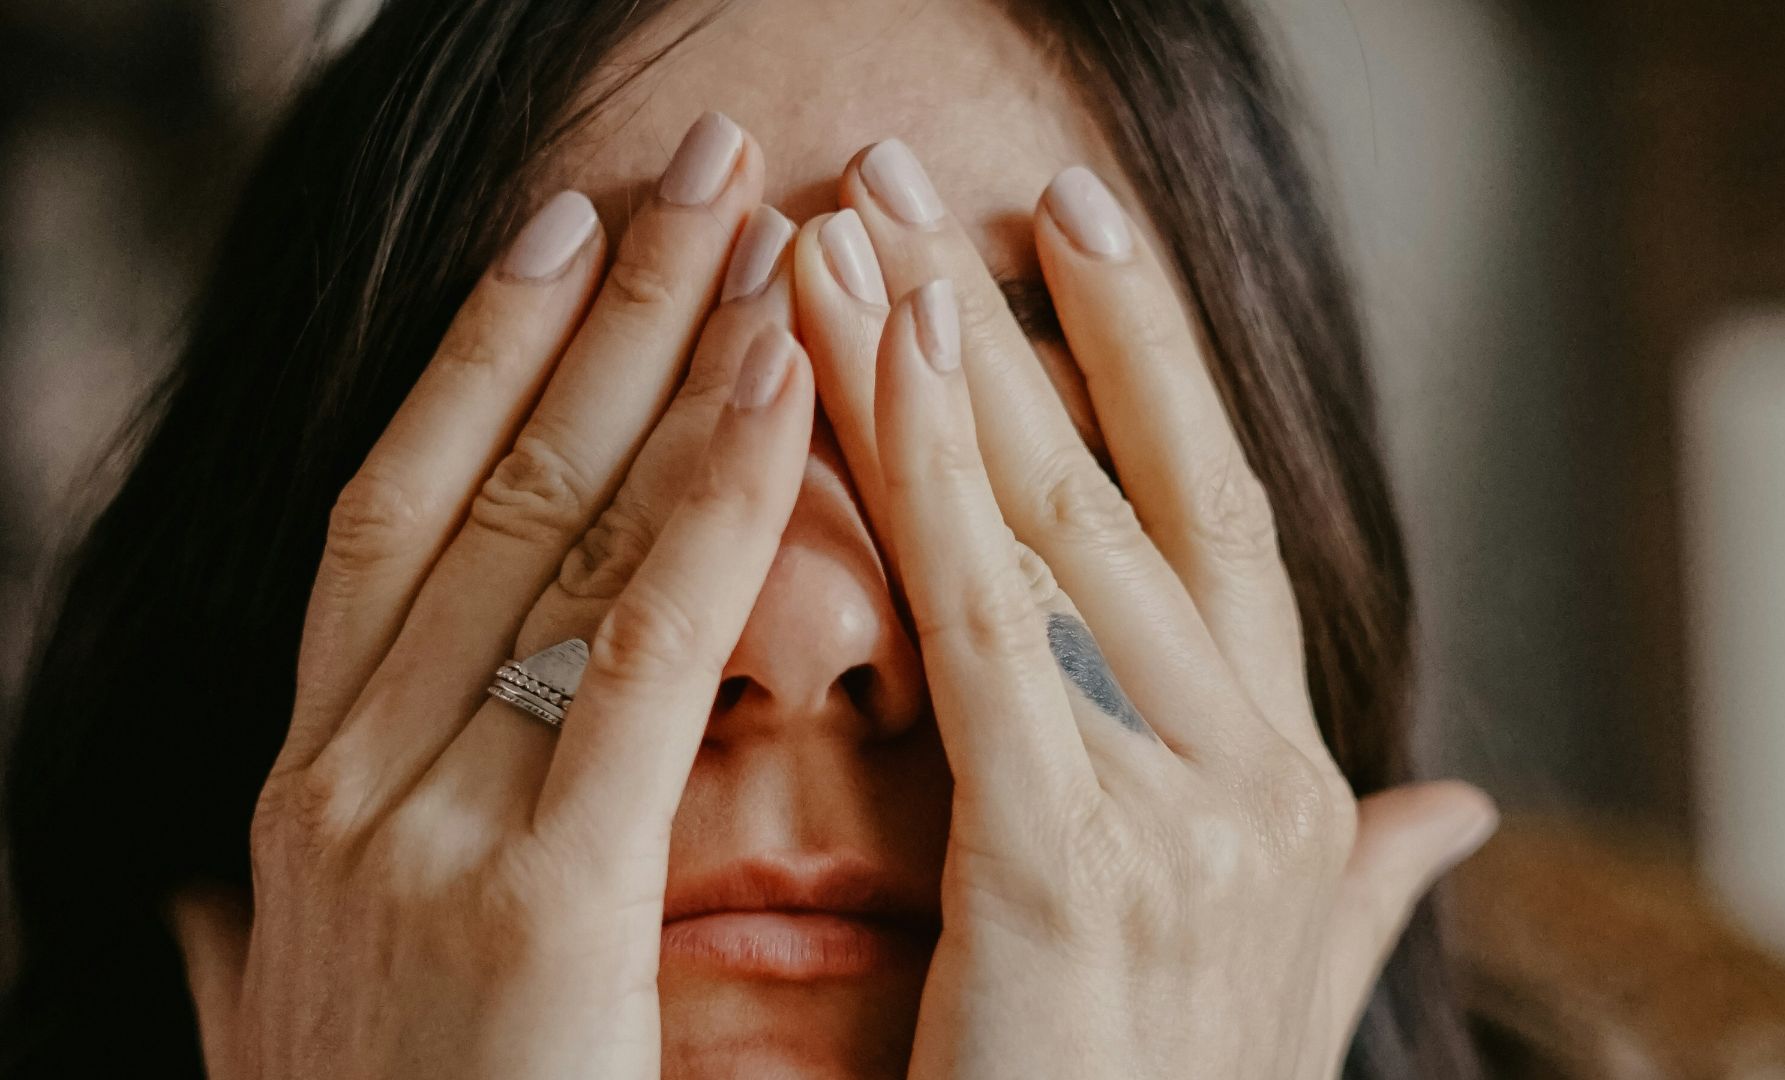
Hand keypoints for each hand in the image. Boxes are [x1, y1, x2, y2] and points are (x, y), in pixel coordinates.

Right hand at [168, 114, 817, 1078]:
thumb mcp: (294, 1039)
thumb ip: (260, 946)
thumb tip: (209, 902)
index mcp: (309, 793)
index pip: (401, 516)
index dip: (481, 360)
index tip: (561, 237)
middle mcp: (340, 778)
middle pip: (481, 481)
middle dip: (592, 302)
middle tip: (686, 159)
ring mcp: (413, 829)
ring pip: (550, 528)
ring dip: (661, 352)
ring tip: (756, 214)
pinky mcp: (526, 903)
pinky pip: (638, 653)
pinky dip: (710, 505)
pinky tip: (785, 385)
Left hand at [793, 142, 1497, 1078]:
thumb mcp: (1284, 989)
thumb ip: (1365, 883)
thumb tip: (1461, 807)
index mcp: (1291, 784)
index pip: (1216, 525)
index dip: (1143, 367)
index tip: (1070, 234)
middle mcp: (1259, 773)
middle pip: (1123, 492)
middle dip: (1013, 322)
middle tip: (904, 176)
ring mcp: (1181, 809)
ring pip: (1051, 528)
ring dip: (941, 358)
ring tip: (849, 222)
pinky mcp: (1067, 855)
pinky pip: (985, 627)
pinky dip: (927, 476)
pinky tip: (861, 352)